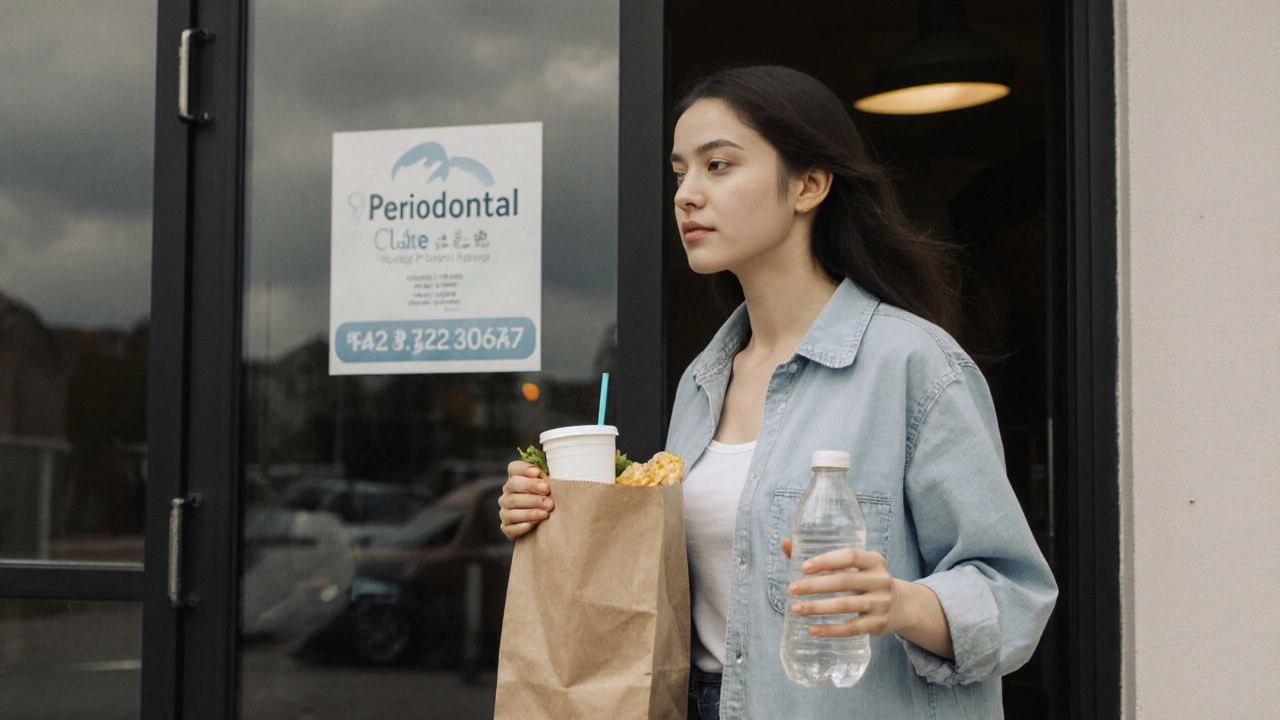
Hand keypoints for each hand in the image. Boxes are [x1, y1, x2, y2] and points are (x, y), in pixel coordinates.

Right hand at [498, 460, 553, 540]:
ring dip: (530, 510)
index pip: (514, 468)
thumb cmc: (549, 500)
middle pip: (513, 485)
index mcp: (516, 478)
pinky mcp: (507, 527)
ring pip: (512, 507)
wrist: (544, 526)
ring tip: (546, 512)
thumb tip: (556, 471)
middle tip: (547, 492)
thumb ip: (548, 479)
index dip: (524, 468)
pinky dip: (523, 525)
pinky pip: (511, 527)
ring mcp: (505, 510)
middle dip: (531, 488)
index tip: (537, 472)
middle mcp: (507, 493)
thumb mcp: (550, 487)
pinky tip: (536, 524)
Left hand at [779, 538, 907, 638]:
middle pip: (844, 582)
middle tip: (791, 590)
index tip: (803, 567)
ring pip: (845, 606)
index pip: (849, 556)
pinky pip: (852, 628)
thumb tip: (785, 543)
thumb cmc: (864, 580)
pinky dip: (830, 630)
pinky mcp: (878, 624)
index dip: (826, 561)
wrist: (900, 606)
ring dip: (818, 608)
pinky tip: (812, 630)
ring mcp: (881, 603)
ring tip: (796, 609)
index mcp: (873, 560)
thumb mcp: (853, 566)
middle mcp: (880, 580)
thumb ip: (822, 557)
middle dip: (814, 586)